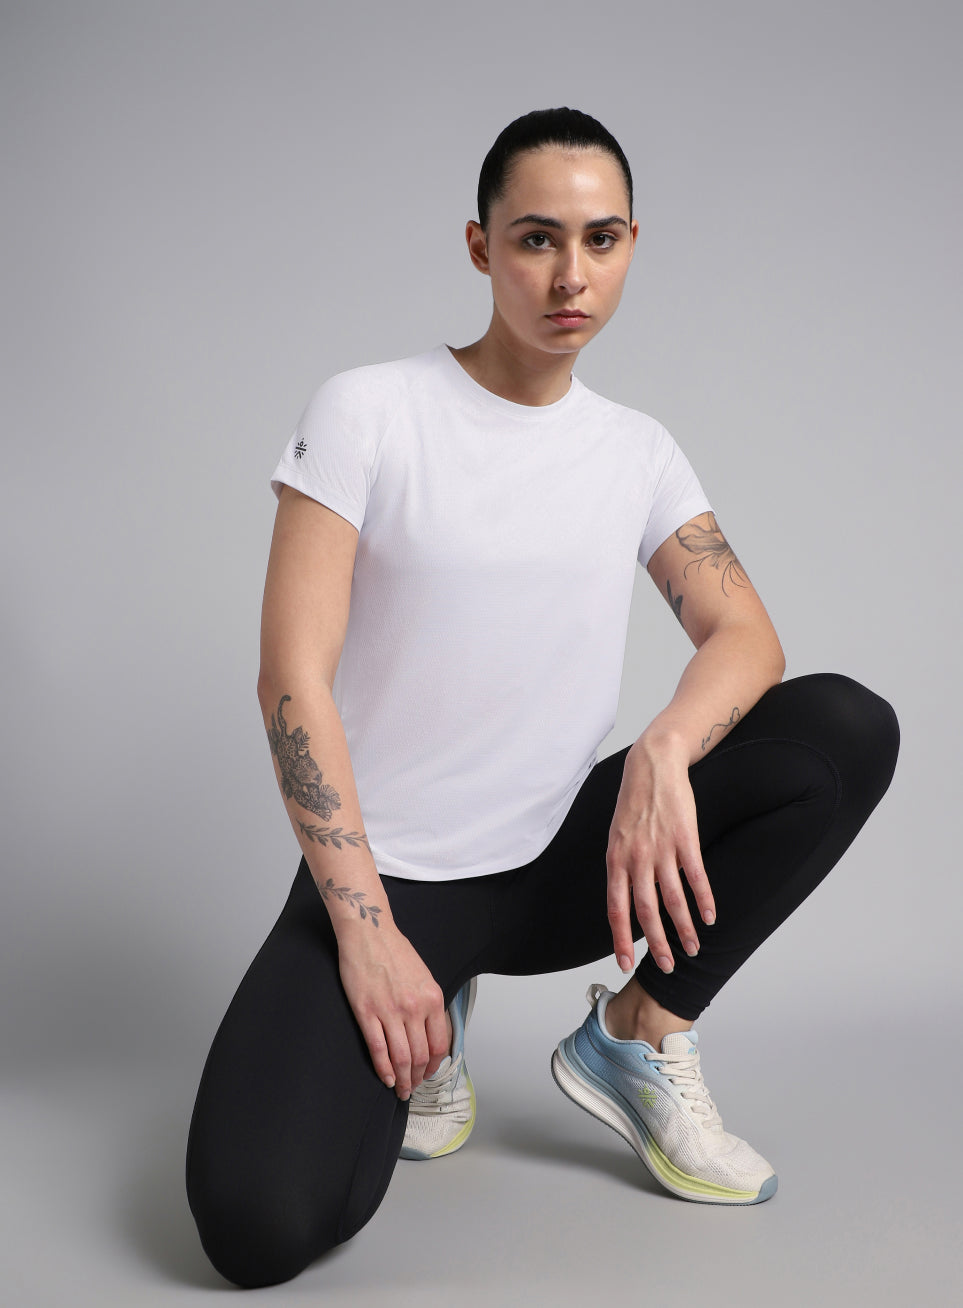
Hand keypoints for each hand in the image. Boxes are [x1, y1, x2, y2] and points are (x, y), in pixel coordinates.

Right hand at [337, 918, 449, 1098]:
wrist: (369, 933)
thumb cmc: (395, 951)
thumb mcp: (424, 976)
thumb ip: (428, 1004)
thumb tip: (429, 1033)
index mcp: (432, 998)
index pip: (439, 1044)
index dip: (433, 1066)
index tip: (428, 1074)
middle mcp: (414, 1007)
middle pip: (420, 1055)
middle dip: (417, 1077)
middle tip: (413, 1087)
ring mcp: (390, 1011)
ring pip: (400, 1057)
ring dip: (402, 1078)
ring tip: (400, 1089)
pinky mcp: (367, 1012)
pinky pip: (378, 1048)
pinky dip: (383, 1068)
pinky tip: (386, 1077)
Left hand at [606, 736, 715, 974]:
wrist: (652, 766)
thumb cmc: (634, 803)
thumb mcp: (617, 837)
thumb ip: (623, 868)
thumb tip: (630, 900)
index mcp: (615, 860)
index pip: (615, 908)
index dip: (620, 938)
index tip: (625, 963)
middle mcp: (636, 858)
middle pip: (645, 910)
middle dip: (657, 943)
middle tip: (667, 966)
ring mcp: (661, 849)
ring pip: (673, 899)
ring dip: (684, 927)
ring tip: (694, 947)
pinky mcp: (684, 839)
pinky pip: (695, 876)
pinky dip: (704, 899)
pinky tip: (710, 916)